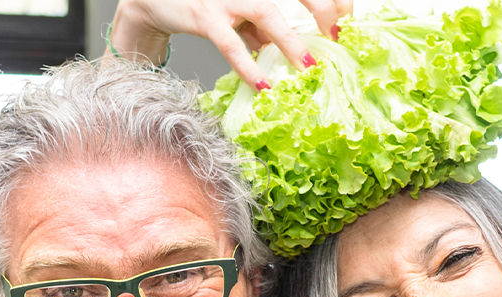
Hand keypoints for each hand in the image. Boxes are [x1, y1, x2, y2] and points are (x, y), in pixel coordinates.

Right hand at [108, 0, 351, 88]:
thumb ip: (263, 29)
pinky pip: (231, 44)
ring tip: (308, 68)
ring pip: (268, 14)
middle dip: (322, 9)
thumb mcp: (239, 13)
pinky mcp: (205, 16)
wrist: (158, 0)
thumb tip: (290, 54)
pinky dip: (249, 66)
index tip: (343, 21)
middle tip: (338, 36)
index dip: (329, 0)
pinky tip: (263, 84)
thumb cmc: (205, 6)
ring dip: (291, 42)